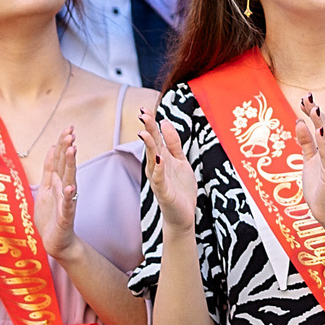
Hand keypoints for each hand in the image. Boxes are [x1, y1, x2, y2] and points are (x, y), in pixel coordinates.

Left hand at [32, 127, 80, 262]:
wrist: (56, 241)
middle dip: (67, 149)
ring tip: (72, 150)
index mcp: (57, 182)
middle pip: (65, 166)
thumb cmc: (51, 217)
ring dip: (70, 165)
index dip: (63, 144)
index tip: (69, 128)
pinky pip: (67, 204)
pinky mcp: (65, 216)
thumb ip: (49, 169)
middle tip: (71, 133)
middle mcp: (64, 189)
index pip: (59, 159)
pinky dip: (69, 196)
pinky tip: (71, 187)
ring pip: (68, 180)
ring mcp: (65, 201)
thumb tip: (52, 148)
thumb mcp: (46, 188)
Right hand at [142, 107, 196, 230]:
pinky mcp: (163, 192)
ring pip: (152, 160)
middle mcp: (157, 167)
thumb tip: (165, 122)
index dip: (151, 124)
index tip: (145, 109)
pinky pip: (159, 180)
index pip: (155, 138)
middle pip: (151, 145)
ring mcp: (159, 179)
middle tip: (142, 114)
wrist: (182, 215)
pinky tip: (159, 159)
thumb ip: (174, 143)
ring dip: (149, 147)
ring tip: (144, 133)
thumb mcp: (180, 161)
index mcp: (162, 158)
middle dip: (148, 130)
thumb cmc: (180, 188)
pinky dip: (158, 169)